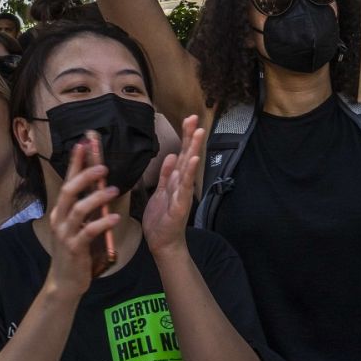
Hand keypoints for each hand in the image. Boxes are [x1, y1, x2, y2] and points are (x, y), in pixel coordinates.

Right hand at [44, 134, 118, 299]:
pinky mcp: (74, 249)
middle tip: (103, 167)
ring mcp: (65, 234)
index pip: (67, 181)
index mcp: (61, 211)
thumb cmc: (75, 251)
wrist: (65, 282)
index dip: (75, 163)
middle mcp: (60, 219)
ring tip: (114, 190)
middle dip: (85, 176)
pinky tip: (116, 218)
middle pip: (69, 191)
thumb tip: (99, 186)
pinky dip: (102, 223)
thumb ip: (86, 208)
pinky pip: (88, 232)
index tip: (83, 144)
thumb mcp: (78, 226)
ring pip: (78, 210)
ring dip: (96, 198)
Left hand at [143, 115, 205, 257]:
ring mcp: (182, 194)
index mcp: (176, 180)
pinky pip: (184, 187)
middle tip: (195, 118)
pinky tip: (193, 160)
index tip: (189, 119)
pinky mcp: (180, 205)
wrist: (162, 243)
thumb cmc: (161, 219)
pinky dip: (188, 172)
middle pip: (188, 156)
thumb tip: (173, 154)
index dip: (185, 136)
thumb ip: (166, 173)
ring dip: (194, 149)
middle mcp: (182, 184)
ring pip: (188, 167)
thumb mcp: (160, 191)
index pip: (182, 153)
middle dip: (191, 137)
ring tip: (199, 132)